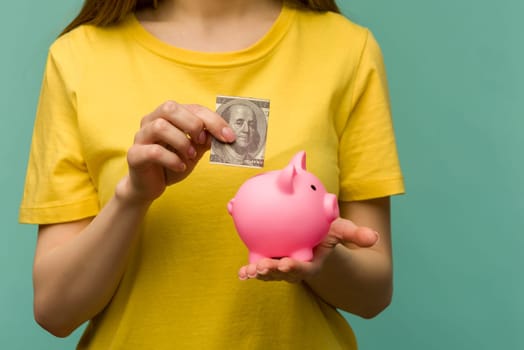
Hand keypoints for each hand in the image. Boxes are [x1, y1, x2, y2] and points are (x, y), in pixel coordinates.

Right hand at [116, 101, 235, 203]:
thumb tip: (225, 134)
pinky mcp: (134, 155)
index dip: (213, 120)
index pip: (193, 108)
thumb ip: (205, 140)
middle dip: (193, 124)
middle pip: (170, 108)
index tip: (229, 136)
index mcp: (169, 116)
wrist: (150, 186)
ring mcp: (141, 136)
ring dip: (181, 141)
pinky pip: (153, 151)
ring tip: (190, 156)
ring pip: (159, 126)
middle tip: (203, 142)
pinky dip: (172, 159)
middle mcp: (151, 121)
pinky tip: (180, 166)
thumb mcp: (194, 151)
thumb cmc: (172, 163)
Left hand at [237, 218, 378, 282]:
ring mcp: (280, 265)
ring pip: (267, 270)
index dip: (294, 269)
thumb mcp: (341, 230)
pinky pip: (256, 259)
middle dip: (271, 274)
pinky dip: (247, 261)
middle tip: (261, 268)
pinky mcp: (268, 258)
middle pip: (281, 273)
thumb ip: (354, 234)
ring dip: (256, 271)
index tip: (285, 265)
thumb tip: (374, 238)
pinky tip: (238, 256)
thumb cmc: (327, 233)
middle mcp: (294, 267)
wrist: (315, 236)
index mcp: (311, 263)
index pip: (303, 269)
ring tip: (248, 270)